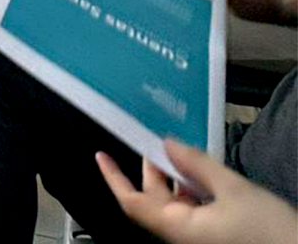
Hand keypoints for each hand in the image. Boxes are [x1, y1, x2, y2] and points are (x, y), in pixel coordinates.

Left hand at [96, 141, 296, 243]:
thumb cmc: (273, 234)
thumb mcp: (233, 190)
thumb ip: (196, 165)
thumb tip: (168, 144)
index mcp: (179, 229)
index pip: (132, 204)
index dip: (113, 178)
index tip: (101, 156)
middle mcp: (184, 236)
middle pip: (153, 200)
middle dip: (151, 168)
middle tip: (154, 140)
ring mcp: (200, 238)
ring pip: (175, 204)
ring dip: (175, 177)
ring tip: (182, 151)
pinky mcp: (216, 237)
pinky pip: (194, 211)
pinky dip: (193, 190)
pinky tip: (203, 173)